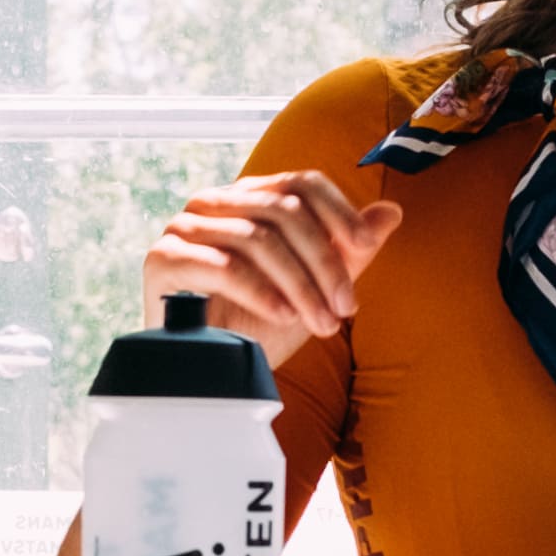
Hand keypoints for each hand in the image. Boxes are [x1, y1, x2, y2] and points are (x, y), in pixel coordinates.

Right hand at [141, 170, 402, 365]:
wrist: (211, 373)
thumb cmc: (260, 325)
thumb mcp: (315, 287)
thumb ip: (347, 249)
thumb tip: (392, 211)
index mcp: (249, 196)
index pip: (300, 182)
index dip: (338, 211)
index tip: (366, 247)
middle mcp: (214, 202)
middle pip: (283, 210)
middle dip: (324, 262)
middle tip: (346, 308)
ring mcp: (184, 226)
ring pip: (258, 238)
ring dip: (300, 285)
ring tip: (321, 323)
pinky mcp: (163, 259)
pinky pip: (223, 266)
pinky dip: (260, 292)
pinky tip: (282, 316)